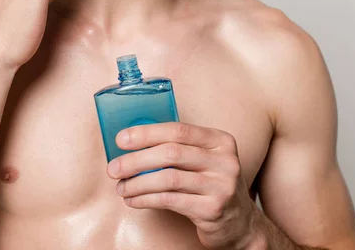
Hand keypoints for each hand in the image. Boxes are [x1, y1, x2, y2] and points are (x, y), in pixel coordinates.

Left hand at [107, 122, 259, 248]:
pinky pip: (170, 200)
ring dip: (137, 183)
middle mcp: (224, 160)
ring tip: (121, 187)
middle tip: (113, 168)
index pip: (178, 130)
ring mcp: (221, 185)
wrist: (241, 224)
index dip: (146, 133)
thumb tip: (132, 143)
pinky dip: (146, 199)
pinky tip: (133, 200)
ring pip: (168, 178)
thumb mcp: (205, 160)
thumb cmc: (211, 186)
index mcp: (220, 140)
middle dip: (135, 160)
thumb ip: (179, 148)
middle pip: (170, 153)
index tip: (121, 139)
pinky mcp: (213, 209)